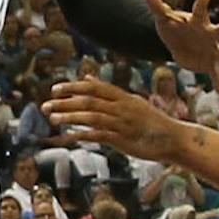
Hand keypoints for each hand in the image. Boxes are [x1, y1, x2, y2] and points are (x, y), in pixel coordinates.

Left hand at [43, 77, 185, 161]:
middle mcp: (121, 107)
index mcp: (123, 96)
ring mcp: (122, 123)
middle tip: (45, 105)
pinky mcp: (123, 139)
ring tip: (52, 118)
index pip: (93, 87)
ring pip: (91, 117)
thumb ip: (108, 92)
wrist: (174, 139)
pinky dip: (82, 135)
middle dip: (65, 102)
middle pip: (88, 101)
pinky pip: (98, 135)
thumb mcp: (131, 101)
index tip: (54, 89)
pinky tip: (68, 136)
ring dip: (69, 117)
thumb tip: (88, 79)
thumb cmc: (151, 121)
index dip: (73, 87)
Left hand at [140, 0, 218, 92]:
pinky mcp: (210, 64)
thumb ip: (156, 4)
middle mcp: (209, 35)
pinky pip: (218, 76)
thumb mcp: (162, 17)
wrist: (178, 43)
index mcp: (197, 21)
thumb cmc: (172, 26)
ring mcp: (212, 50)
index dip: (201, 3)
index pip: (199, 11)